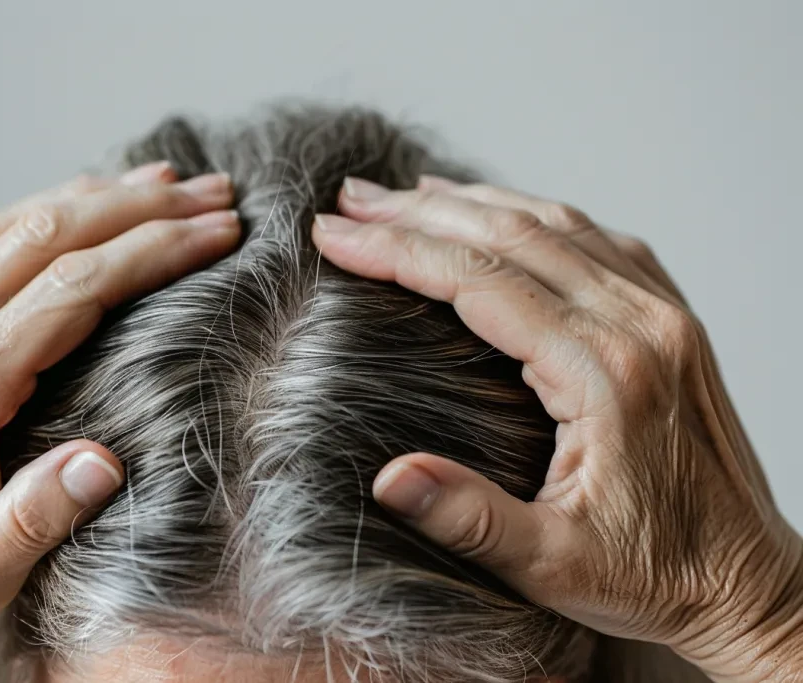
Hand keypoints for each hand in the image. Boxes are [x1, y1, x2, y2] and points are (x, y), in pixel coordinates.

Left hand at [0, 163, 239, 681]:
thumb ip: (36, 517)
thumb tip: (105, 461)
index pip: (71, 291)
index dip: (152, 253)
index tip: (215, 234)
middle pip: (45, 239)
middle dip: (139, 209)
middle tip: (210, 194)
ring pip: (10, 230)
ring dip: (91, 198)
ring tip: (160, 183)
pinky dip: (40, 216)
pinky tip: (77, 209)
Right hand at [312, 176, 802, 682]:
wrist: (749, 582)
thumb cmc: (657, 576)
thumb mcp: (552, 566)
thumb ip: (468, 519)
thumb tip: (389, 478)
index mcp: (606, 373)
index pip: (479, 282)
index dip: (399, 252)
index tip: (337, 236)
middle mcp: (640, 325)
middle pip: (511, 236)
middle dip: (418, 213)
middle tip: (351, 201)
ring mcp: (662, 315)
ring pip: (553, 224)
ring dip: (471, 202)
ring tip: (405, 195)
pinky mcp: (670, 319)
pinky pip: (595, 239)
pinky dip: (533, 214)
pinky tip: (498, 211)